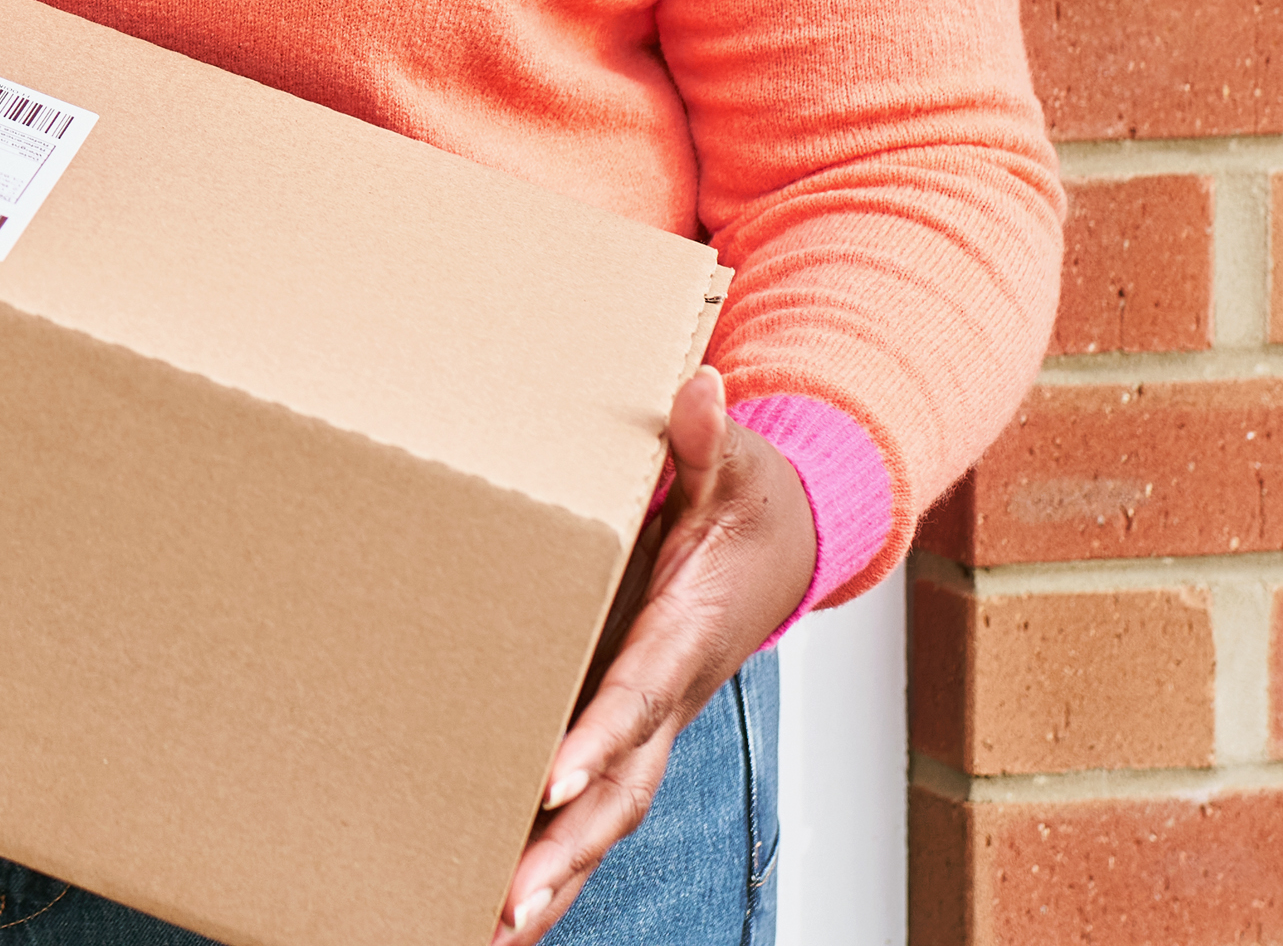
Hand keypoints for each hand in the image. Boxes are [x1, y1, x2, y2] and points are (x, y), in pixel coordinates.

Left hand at [493, 368, 816, 942]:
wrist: (789, 539)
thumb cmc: (746, 498)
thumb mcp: (731, 458)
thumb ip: (706, 436)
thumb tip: (700, 390)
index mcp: (689, 629)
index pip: (640, 690)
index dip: (601, 733)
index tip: (549, 775)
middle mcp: (674, 693)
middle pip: (624, 786)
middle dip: (570, 846)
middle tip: (512, 897)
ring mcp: (654, 722)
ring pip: (608, 813)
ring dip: (556, 872)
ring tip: (493, 927)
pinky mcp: (630, 729)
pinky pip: (594, 801)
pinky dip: (555, 853)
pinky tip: (501, 898)